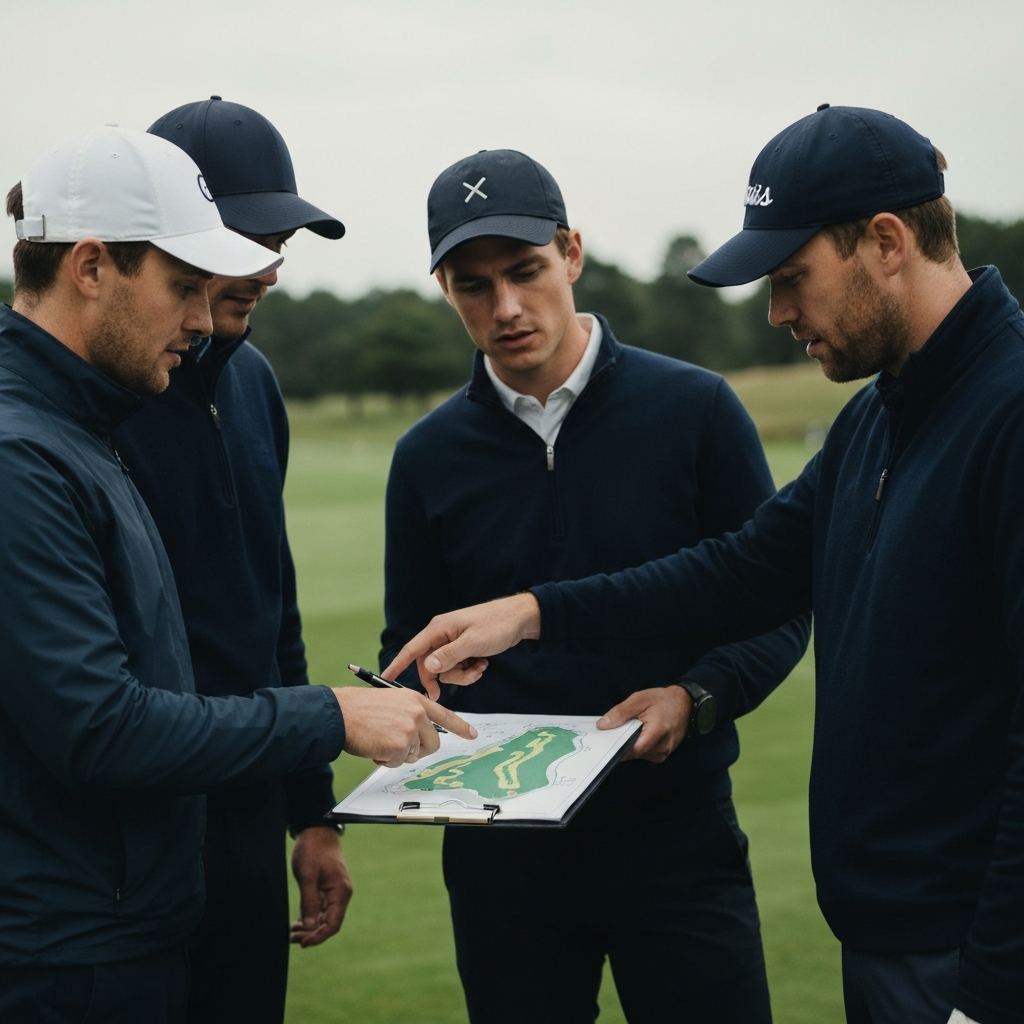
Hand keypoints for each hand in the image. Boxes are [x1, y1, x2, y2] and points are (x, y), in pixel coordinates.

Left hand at [290, 826, 352, 947]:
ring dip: (310, 927)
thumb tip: (310, 927)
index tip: (302, 943)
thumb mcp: (307, 876)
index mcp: (340, 892)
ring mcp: (335, 891)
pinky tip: (298, 921)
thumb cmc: (312, 850)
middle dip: (312, 934)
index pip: (333, 924)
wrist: (316, 829)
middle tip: (292, 938)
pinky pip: (322, 908)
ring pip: (325, 917)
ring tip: (292, 933)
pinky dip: (311, 917)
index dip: (318, 937)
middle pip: (330, 923)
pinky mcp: (328, 887)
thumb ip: (309, 902)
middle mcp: (341, 894)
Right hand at [332, 687, 476, 766]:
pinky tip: (374, 746)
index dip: (460, 727)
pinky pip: (398, 763)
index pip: (445, 715)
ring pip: (414, 755)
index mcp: (415, 700)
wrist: (340, 713)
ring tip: (379, 740)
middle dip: (418, 750)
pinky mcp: (399, 746)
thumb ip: (410, 715)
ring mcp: (409, 730)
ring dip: (397, 754)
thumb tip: (420, 737)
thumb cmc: (360, 709)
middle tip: (399, 747)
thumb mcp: (391, 702)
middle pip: (432, 744)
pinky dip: (386, 760)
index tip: (473, 735)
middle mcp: (417, 713)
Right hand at [382, 592, 541, 698]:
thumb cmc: (497, 625)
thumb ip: (449, 656)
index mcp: (438, 629)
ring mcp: (452, 643)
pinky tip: (482, 663)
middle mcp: (442, 635)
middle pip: (429, 665)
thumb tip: (428, 667)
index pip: (412, 649)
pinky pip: (457, 667)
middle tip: (465, 679)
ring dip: (462, 674)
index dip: (398, 664)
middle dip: (446, 677)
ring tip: (479, 667)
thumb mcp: (473, 643)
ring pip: (445, 670)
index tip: (385, 678)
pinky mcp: (462, 649)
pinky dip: (468, 670)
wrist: (519, 619)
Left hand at [597, 685, 691, 762]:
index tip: (603, 741)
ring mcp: (663, 753)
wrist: (685, 704)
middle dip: (620, 743)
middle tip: (611, 732)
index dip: (617, 746)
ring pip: (637, 755)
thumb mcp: (639, 699)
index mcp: (658, 731)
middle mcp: (662, 747)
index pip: (633, 748)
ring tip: (627, 730)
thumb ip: (621, 713)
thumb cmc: (663, 700)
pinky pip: (643, 754)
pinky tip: (636, 734)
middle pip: (633, 753)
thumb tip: (602, 726)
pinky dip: (636, 746)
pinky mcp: (662, 755)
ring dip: (629, 745)